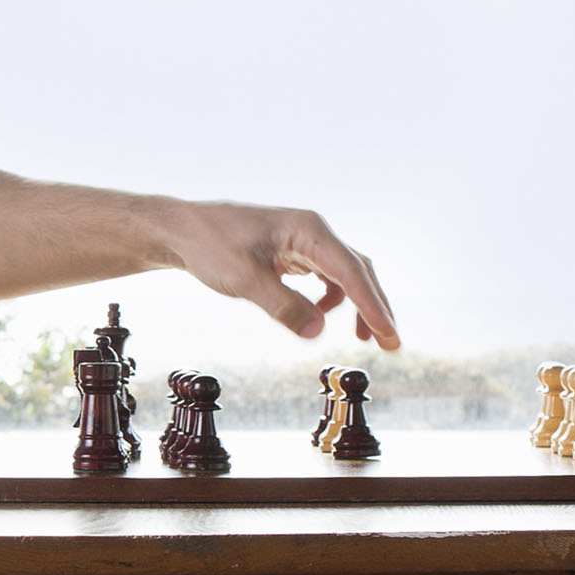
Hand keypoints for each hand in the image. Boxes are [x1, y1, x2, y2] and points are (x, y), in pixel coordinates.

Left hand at [156, 199, 403, 350]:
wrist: (183, 230)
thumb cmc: (209, 246)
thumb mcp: (244, 280)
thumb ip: (283, 306)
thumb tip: (317, 332)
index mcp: (308, 230)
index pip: (352, 272)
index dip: (373, 306)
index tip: (389, 334)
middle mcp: (312, 231)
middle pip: (358, 270)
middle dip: (376, 307)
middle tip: (391, 344)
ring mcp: (304, 240)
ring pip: (346, 273)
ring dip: (358, 304)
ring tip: (364, 338)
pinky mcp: (292, 251)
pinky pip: (326, 275)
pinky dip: (333, 298)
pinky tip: (321, 316)